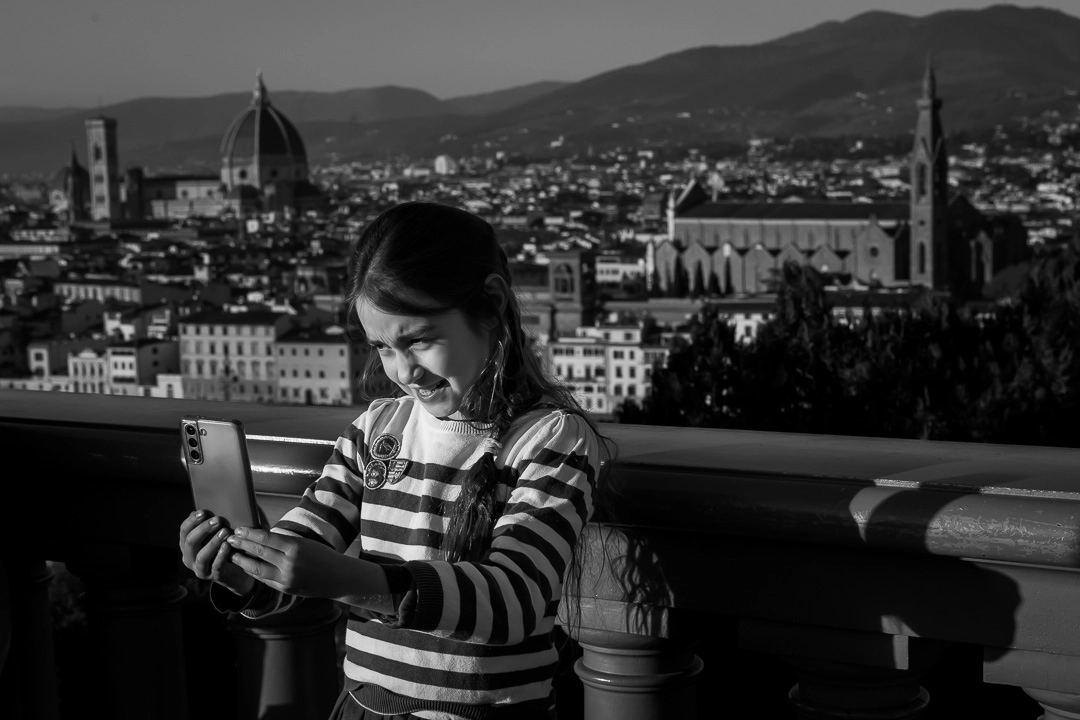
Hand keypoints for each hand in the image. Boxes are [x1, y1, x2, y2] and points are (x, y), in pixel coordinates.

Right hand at [178, 510, 254, 596]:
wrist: (234, 570)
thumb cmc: (223, 546)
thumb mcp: (215, 533)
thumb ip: (211, 522)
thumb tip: (212, 504)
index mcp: (187, 544)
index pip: (184, 530)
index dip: (192, 521)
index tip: (203, 511)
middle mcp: (189, 557)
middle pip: (190, 542)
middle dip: (203, 529)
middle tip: (217, 520)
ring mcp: (200, 569)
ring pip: (201, 556)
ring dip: (213, 543)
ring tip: (225, 532)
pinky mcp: (213, 577)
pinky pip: (216, 566)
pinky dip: (221, 555)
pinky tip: (228, 546)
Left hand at [226, 527, 351, 597]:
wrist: (339, 578)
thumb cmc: (324, 556)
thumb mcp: (306, 543)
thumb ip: (285, 542)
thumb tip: (262, 537)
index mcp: (296, 547)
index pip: (267, 538)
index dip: (250, 533)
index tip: (239, 529)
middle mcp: (290, 564)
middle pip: (259, 552)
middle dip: (242, 545)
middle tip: (230, 539)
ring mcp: (287, 578)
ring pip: (258, 569)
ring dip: (243, 561)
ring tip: (233, 555)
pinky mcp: (286, 589)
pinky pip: (265, 580)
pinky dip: (254, 573)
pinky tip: (247, 567)